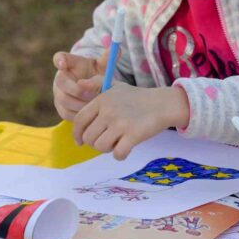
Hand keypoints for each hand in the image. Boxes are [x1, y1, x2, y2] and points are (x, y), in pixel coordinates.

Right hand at [53, 50, 112, 119]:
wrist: (92, 89)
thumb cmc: (95, 73)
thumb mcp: (102, 65)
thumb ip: (108, 58)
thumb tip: (119, 49)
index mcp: (68, 64)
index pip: (59, 58)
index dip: (59, 60)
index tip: (63, 63)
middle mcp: (60, 78)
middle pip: (60, 83)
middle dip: (77, 90)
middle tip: (91, 94)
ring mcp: (58, 94)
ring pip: (64, 100)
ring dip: (80, 103)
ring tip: (95, 103)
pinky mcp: (61, 108)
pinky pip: (67, 113)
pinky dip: (80, 113)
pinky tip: (92, 113)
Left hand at [73, 78, 189, 159]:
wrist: (162, 104)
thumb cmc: (137, 97)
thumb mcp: (116, 86)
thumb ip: (96, 83)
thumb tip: (79, 84)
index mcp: (102, 100)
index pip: (79, 120)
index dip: (77, 134)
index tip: (80, 142)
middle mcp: (109, 111)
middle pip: (89, 137)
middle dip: (95, 143)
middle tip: (106, 140)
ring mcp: (121, 123)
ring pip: (100, 147)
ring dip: (107, 149)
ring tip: (116, 142)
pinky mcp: (133, 135)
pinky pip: (118, 153)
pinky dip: (120, 155)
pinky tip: (125, 149)